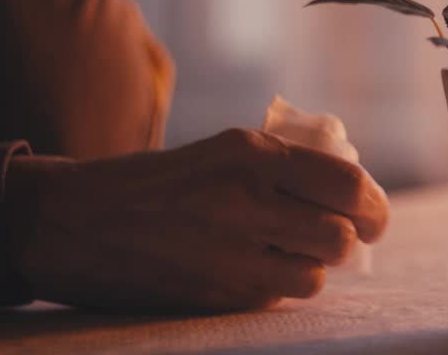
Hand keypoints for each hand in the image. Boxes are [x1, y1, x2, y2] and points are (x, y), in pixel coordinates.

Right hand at [3, 128, 389, 311]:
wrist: (74, 222)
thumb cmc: (159, 181)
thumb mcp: (223, 150)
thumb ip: (285, 165)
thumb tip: (353, 191)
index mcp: (252, 154)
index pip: (348, 185)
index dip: (373, 204)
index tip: (372, 213)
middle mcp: (247, 201)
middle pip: (341, 236)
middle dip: (352, 240)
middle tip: (345, 237)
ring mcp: (231, 253)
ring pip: (315, 276)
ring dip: (313, 267)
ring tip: (292, 252)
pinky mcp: (215, 296)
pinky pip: (276, 297)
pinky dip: (277, 286)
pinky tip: (253, 268)